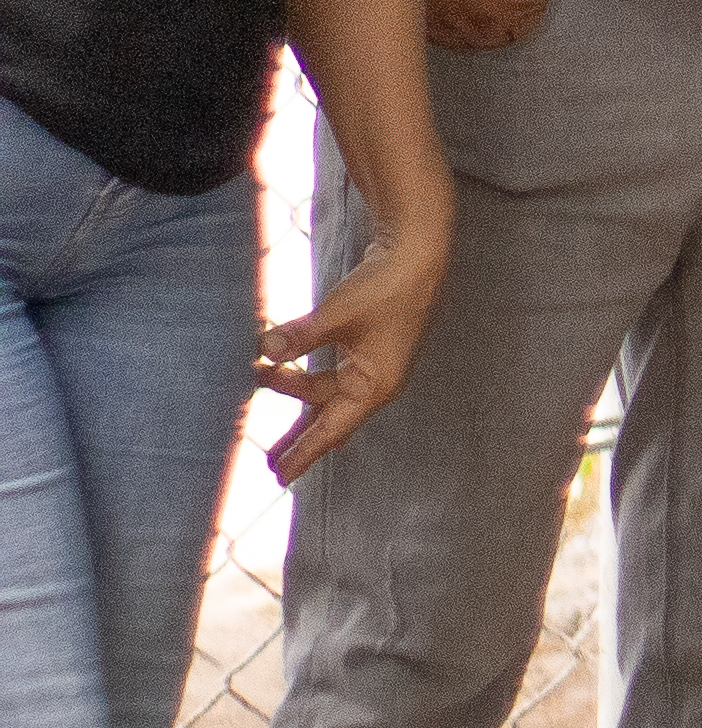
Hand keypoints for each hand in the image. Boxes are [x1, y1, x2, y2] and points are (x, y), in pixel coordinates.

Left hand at [257, 227, 445, 479]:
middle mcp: (375, 379)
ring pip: (324, 387)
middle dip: (299, 434)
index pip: (332, 429)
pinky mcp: (366, 341)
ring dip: (292, 386)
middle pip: (329, 415)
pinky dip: (303, 368)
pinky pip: (328, 368)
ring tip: (258, 380)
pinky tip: (281, 361)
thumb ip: (297, 337)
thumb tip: (261, 350)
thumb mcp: (338, 316)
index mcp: (375, 384)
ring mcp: (372, 360)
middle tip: (268, 461)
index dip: (304, 452)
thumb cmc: (387, 287)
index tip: (279, 476)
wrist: (418, 251)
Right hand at [406, 0, 621, 50]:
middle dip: (501, 0)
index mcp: (519, 17)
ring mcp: (443, 32)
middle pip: (502, 27)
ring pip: (471, 29)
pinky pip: (440, 26)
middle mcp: (480, 35)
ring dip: (471, 6)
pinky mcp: (414, 22)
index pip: (536, 16)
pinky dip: (445, 7)